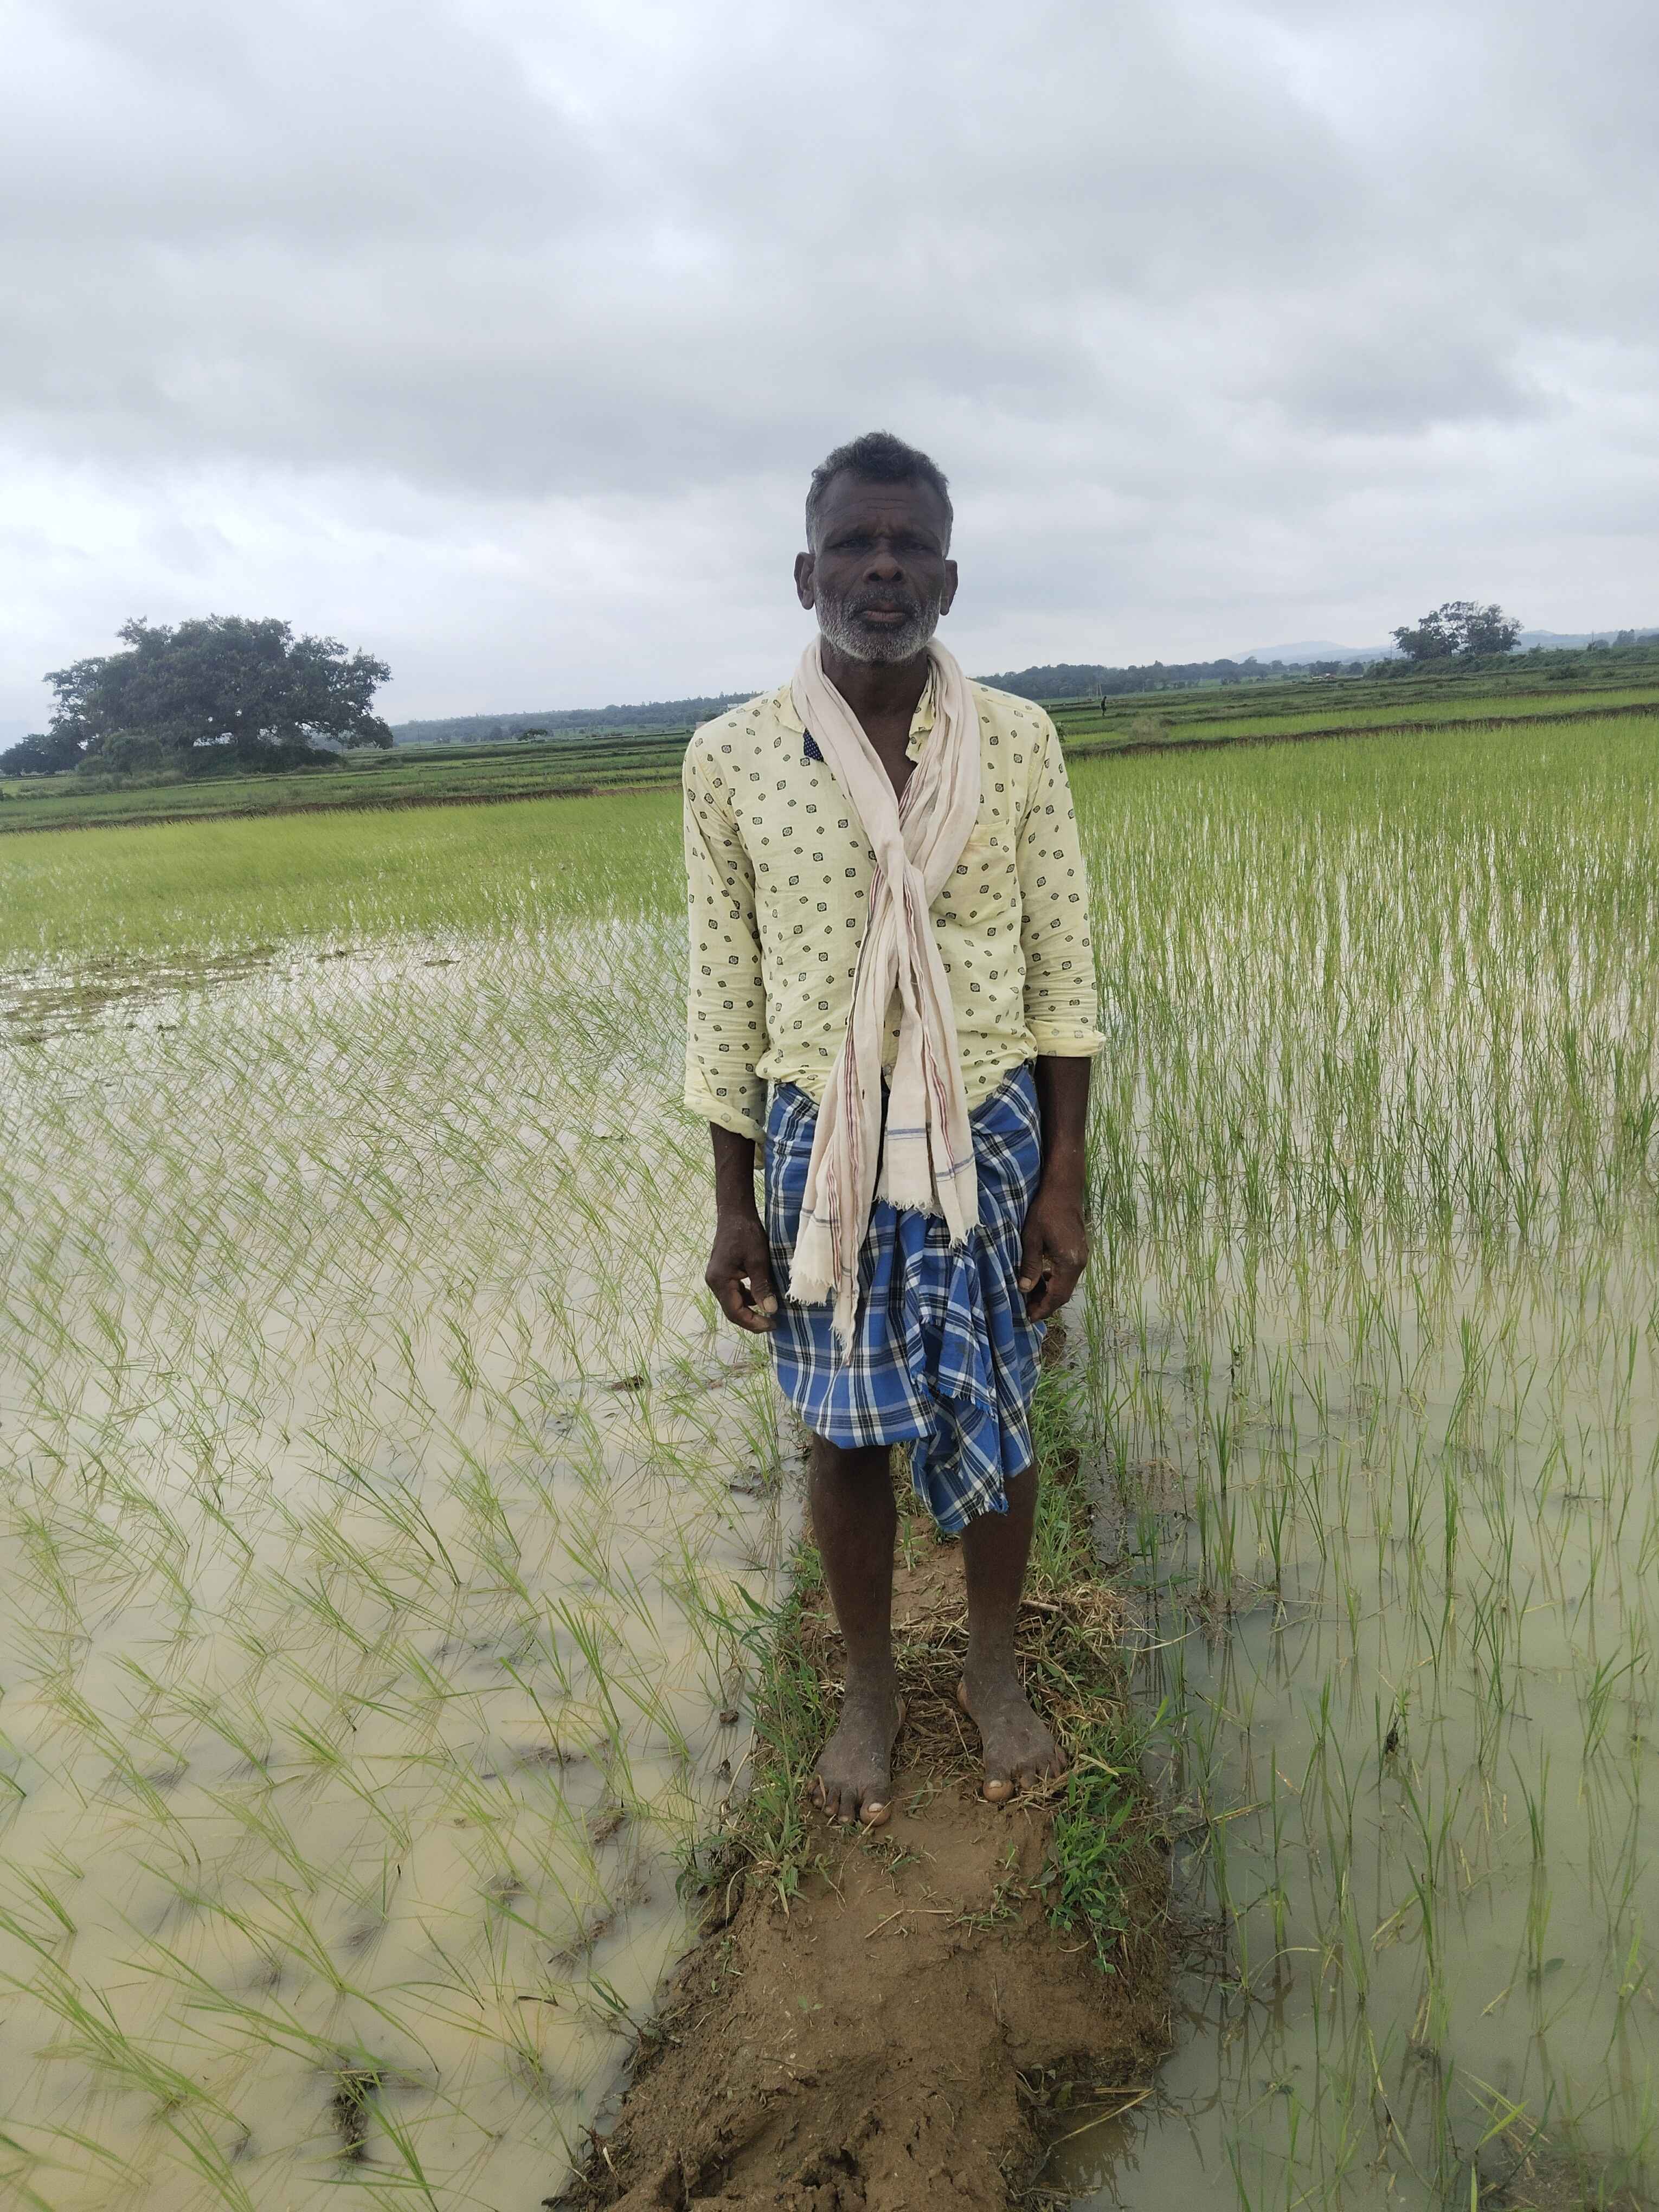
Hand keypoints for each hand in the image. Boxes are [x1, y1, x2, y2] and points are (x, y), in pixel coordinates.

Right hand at [705, 1209, 779, 1332]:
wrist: (735, 1213)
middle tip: (772, 1323)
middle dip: (752, 1319)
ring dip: (750, 1309)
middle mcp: (714, 1282)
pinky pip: (735, 1292)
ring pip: (733, 1302)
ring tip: (769, 1312)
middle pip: (732, 1310)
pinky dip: (748, 1297)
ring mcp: (717, 1278)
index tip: (772, 1324)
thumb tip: (770, 1310)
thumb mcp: (758, 1260)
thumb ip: (762, 1286)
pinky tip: (762, 1296)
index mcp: (719, 1281)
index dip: (753, 1322)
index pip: (734, 1312)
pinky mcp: (723, 1273)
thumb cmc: (746, 1233)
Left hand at [1017, 1178, 1088, 1320]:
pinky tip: (1040, 1277)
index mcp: (1069, 1262)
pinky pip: (1067, 1273)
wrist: (1064, 1189)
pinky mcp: (1079, 1250)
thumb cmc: (1045, 1211)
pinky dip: (1054, 1280)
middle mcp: (1079, 1263)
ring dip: (1050, 1292)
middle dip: (1046, 1304)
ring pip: (1066, 1284)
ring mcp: (1081, 1257)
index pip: (1058, 1295)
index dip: (1044, 1309)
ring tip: (1029, 1295)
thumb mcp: (1032, 1238)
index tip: (1029, 1318)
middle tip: (1026, 1310)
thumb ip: (1030, 1266)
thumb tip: (1025, 1290)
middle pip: (1064, 1293)